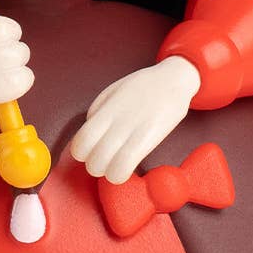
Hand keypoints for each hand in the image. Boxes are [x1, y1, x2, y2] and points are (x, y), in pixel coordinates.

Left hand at [68, 57, 199, 183]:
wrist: (173, 79)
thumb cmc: (142, 86)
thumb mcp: (112, 91)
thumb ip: (98, 111)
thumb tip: (91, 131)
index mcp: (103, 111)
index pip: (79, 143)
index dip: (82, 153)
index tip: (93, 150)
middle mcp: (114, 122)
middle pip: (91, 161)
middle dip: (96, 166)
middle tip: (107, 160)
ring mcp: (131, 131)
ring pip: (106, 169)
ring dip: (109, 173)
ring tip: (119, 164)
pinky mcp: (148, 138)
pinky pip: (125, 167)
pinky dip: (122, 174)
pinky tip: (129, 166)